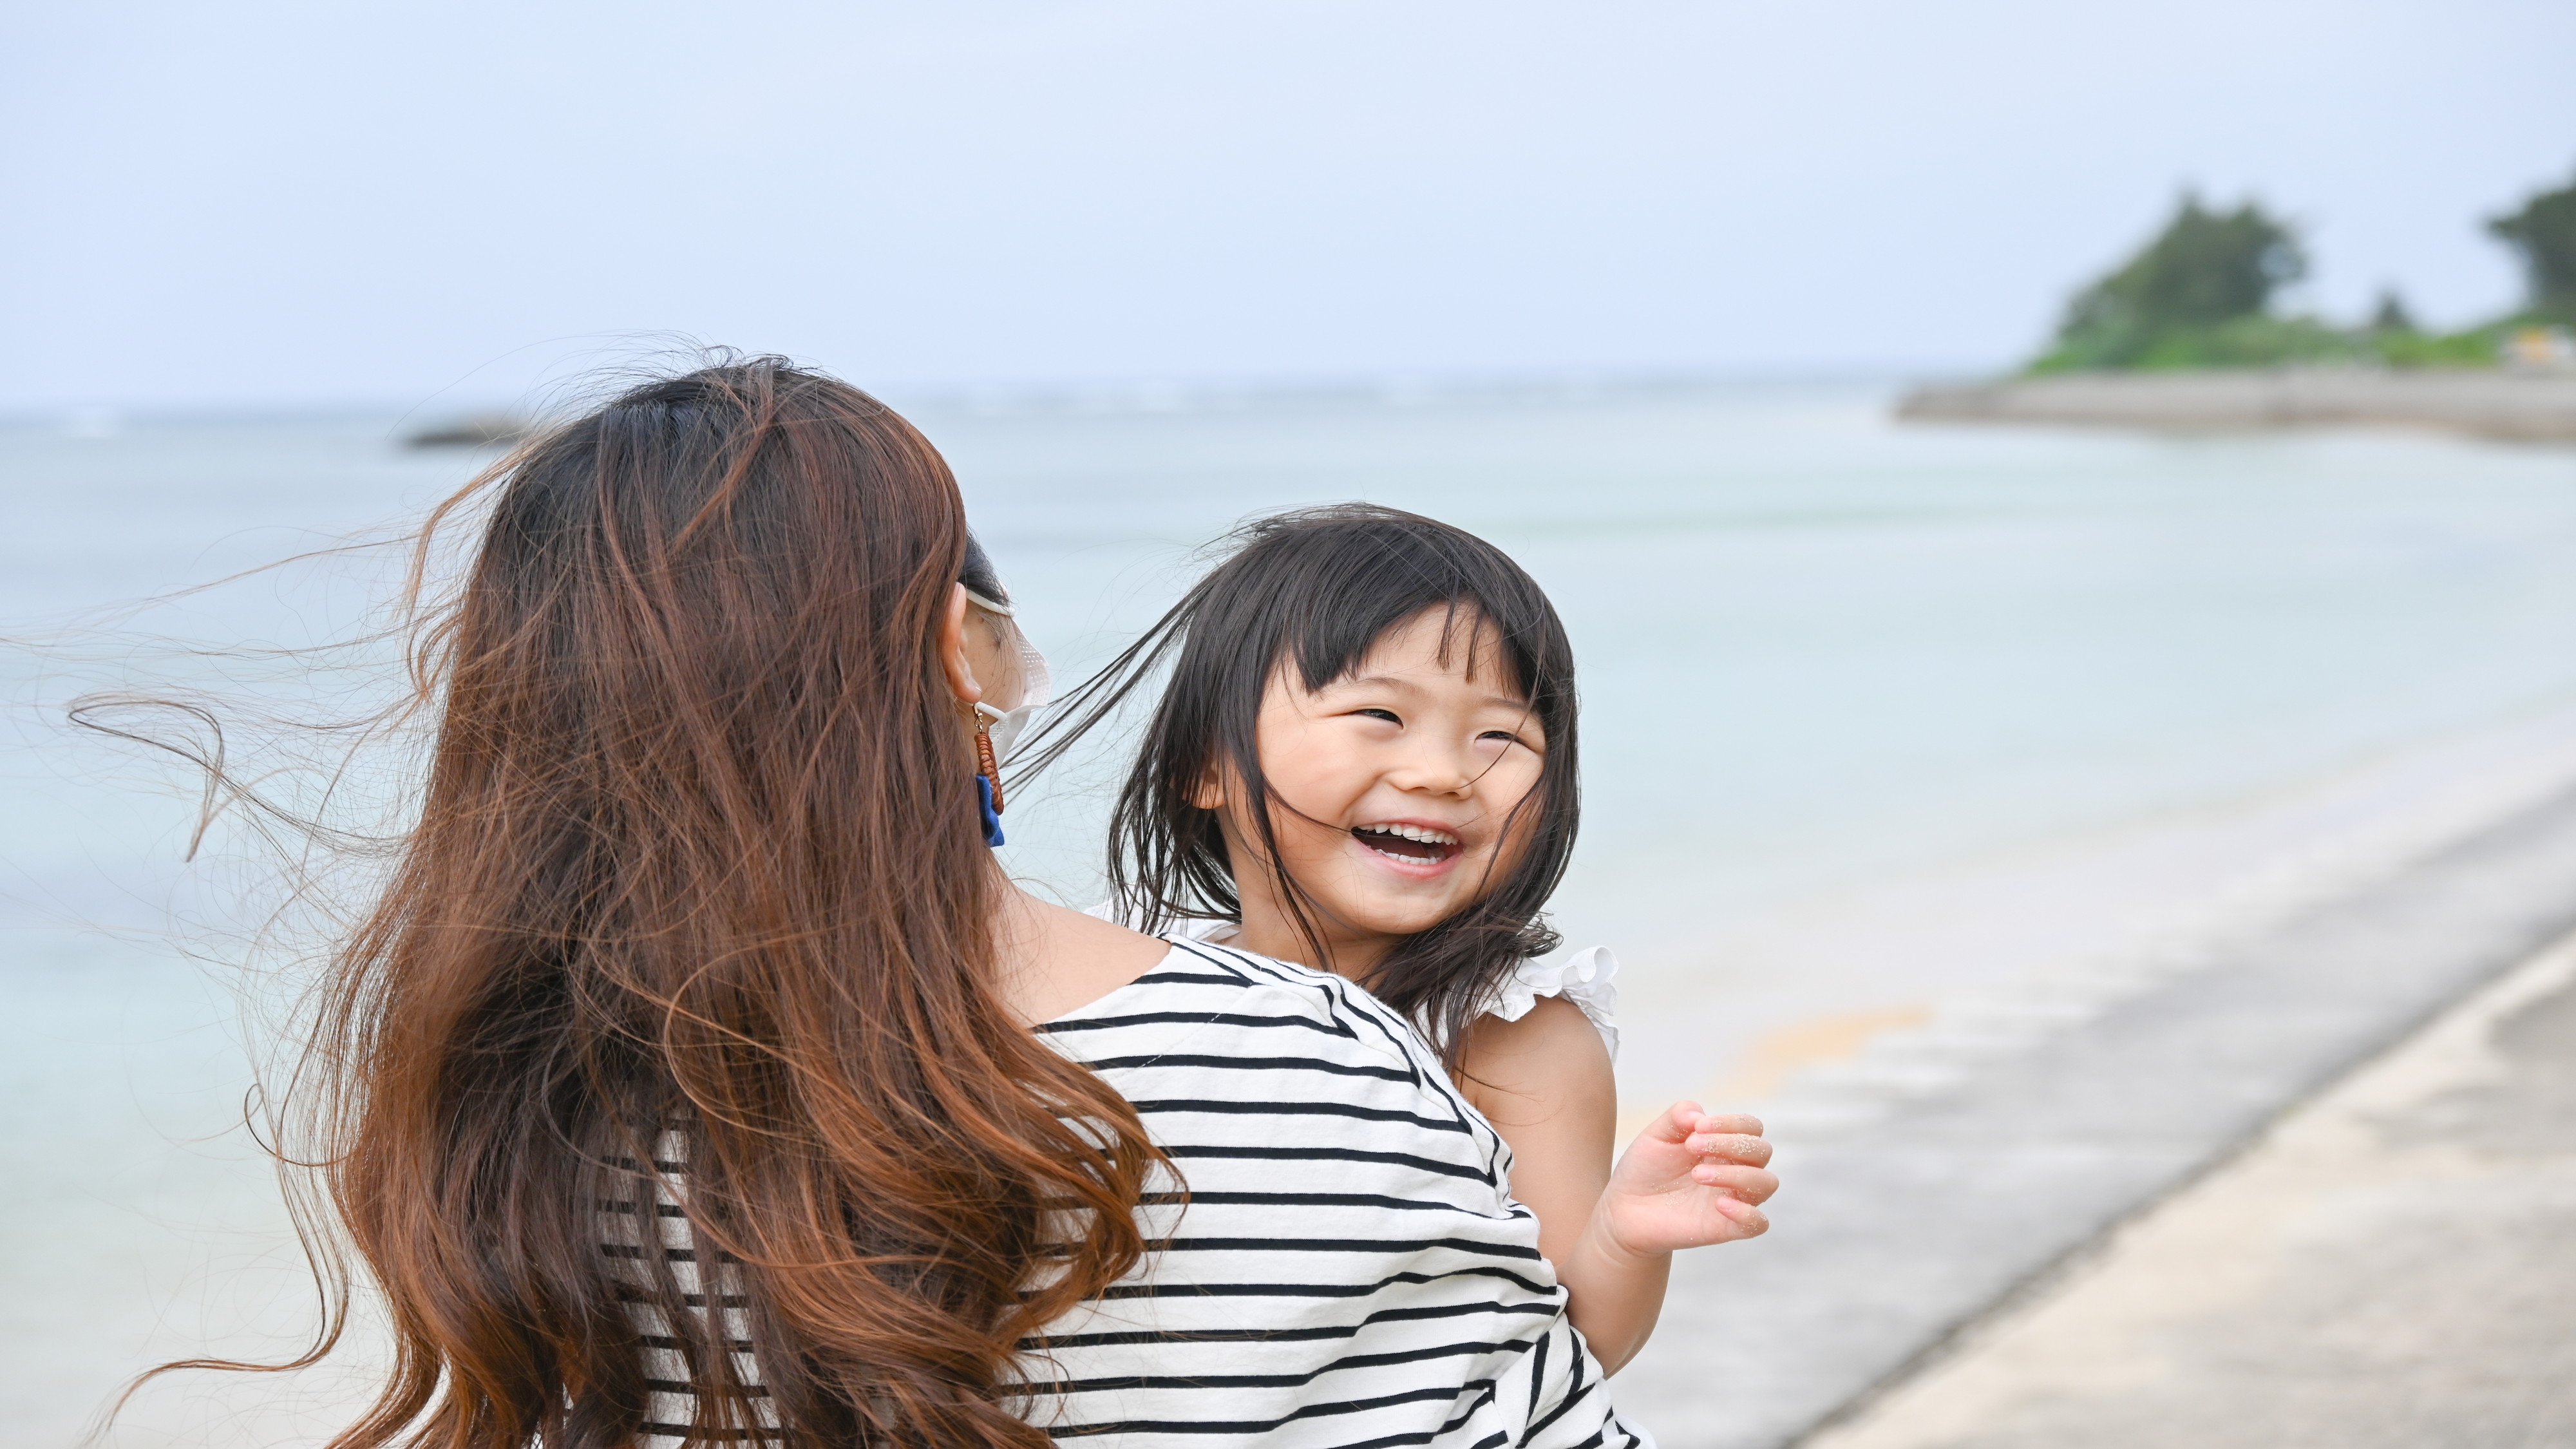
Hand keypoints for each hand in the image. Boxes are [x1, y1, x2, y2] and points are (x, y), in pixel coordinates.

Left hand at [1590, 1102, 1775, 1258]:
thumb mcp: (1656, 1135)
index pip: (1751, 1127)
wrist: (1625, 1208)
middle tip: (1692, 1147)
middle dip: (1731, 1144)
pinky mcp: (1726, 1227)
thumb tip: (1700, 1115)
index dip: (1731, 1123)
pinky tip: (1720, 1204)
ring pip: (1766, 1183)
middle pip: (1763, 1150)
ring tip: (1698, 1175)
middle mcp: (1735, 1169)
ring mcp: (1734, 1198)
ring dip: (1737, 1174)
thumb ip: (1678, 1116)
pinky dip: (1748, 1213)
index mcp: (1723, 1144)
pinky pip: (1758, 1223)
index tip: (1697, 1128)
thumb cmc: (1646, 1169)